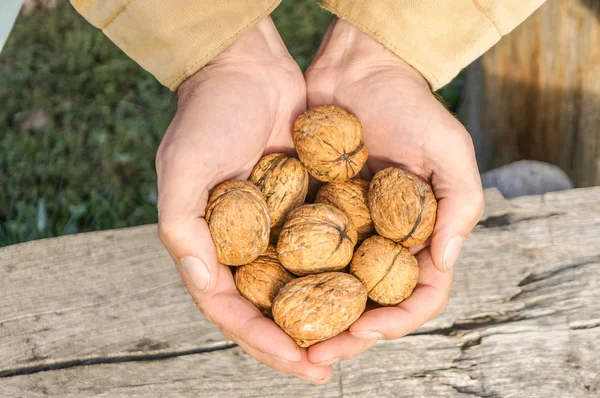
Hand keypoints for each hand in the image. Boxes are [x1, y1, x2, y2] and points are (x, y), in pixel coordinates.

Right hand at [156, 17, 331, 383]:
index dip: (262, 343)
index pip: (232, 310)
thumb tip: (206, 284)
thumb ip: (184, 228)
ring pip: (299, 285)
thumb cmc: (206, 117)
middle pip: (269, 309)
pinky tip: (367, 289)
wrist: (246, 70)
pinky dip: (340, 272)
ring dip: (323, 316)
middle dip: (297, 342)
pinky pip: (323, 247)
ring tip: (356, 341)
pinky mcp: (305, 207)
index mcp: (210, 247)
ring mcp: (276, 228)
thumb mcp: (182, 169)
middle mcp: (244, 245)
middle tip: (330, 367)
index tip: (300, 363)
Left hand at [304, 19, 483, 364]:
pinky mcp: (313, 213)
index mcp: (421, 235)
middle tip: (317, 355)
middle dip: (348, 334)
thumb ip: (461, 204)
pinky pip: (302, 254)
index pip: (417, 296)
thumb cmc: (409, 105)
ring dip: (315, 318)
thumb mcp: (450, 148)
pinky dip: (290, 279)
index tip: (366, 333)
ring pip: (333, 289)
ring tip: (289, 340)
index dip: (396, 322)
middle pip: (370, 304)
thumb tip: (446, 262)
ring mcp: (348, 230)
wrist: (356, 70)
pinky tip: (269, 296)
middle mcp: (384, 241)